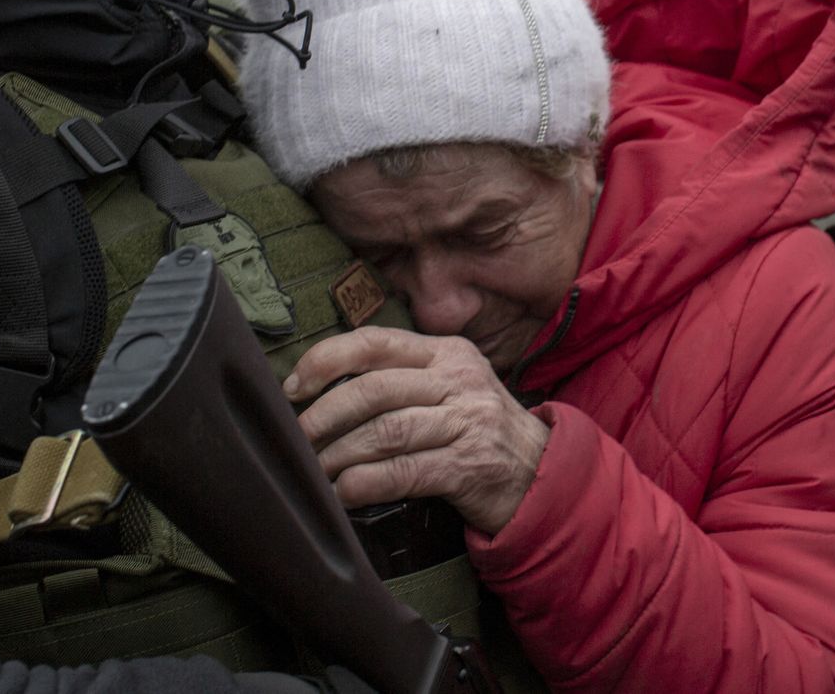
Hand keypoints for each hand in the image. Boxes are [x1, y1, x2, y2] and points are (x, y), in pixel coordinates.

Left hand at [283, 326, 549, 535]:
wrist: (540, 472)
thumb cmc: (477, 429)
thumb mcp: (450, 387)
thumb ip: (401, 379)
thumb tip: (321, 390)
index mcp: (447, 352)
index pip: (376, 341)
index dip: (326, 360)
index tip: (294, 387)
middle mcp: (459, 380)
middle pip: (374, 389)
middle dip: (324, 416)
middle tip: (296, 440)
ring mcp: (467, 421)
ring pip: (385, 431)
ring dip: (338, 455)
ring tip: (314, 472)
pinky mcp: (469, 465)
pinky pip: (404, 471)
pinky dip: (365, 483)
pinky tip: (343, 493)